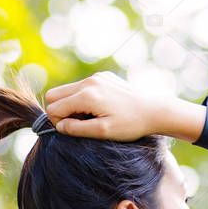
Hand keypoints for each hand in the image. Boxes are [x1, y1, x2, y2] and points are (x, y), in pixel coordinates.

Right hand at [43, 71, 159, 140]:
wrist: (153, 110)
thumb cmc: (130, 124)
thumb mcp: (103, 132)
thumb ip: (77, 129)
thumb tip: (59, 126)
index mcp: (87, 95)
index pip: (54, 108)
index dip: (58, 122)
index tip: (74, 130)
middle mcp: (89, 82)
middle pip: (54, 94)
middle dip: (60, 111)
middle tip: (78, 123)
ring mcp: (96, 77)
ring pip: (67, 89)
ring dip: (72, 104)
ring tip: (91, 116)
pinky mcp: (103, 76)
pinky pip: (82, 86)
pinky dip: (83, 97)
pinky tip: (101, 107)